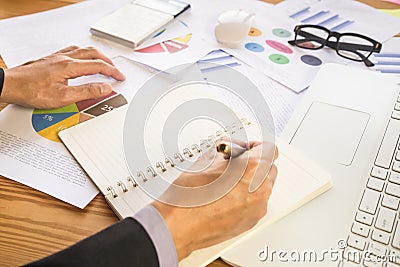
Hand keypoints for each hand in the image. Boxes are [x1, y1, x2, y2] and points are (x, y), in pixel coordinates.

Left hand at [0, 46, 125, 108]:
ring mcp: (56, 57)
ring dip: (96, 56)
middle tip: (115, 70)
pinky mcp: (50, 60)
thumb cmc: (31, 91)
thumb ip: (86, 91)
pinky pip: (71, 51)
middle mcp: (64, 58)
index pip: (98, 66)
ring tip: (103, 62)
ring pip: (82, 50)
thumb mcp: (63, 97)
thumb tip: (104, 87)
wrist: (11, 85)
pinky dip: (82, 54)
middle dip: (107, 62)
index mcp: (70, 67)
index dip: (112, 72)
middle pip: (92, 54)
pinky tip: (80, 58)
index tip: (120, 77)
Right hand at [152, 141, 277, 259]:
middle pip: (269, 167)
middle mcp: (260, 189)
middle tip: (233, 163)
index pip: (270, 148)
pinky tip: (225, 196)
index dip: (254, 145)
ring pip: (263, 186)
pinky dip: (246, 197)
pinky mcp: (251, 221)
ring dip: (251, 180)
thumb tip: (232, 148)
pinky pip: (256, 203)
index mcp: (253, 169)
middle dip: (253, 163)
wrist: (179, 226)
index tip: (243, 148)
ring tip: (226, 181)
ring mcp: (257, 208)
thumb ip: (227, 149)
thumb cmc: (189, 196)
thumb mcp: (207, 159)